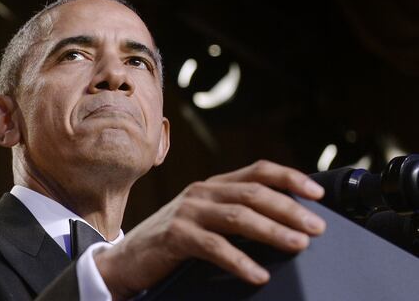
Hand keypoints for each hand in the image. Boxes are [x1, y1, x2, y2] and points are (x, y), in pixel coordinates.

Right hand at [94, 160, 326, 300]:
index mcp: (213, 186)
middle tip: (317, 228)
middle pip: (253, 193)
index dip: (290, 177)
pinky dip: (240, 261)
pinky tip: (259, 274)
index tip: (318, 193)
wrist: (126, 260)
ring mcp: (187, 212)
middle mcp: (201, 193)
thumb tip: (287, 226)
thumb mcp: (205, 222)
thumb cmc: (173, 243)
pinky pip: (214, 247)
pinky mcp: (175, 236)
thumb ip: (235, 216)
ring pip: (238, 216)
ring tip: (299, 245)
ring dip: (272, 230)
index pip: (257, 171)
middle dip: (290, 209)